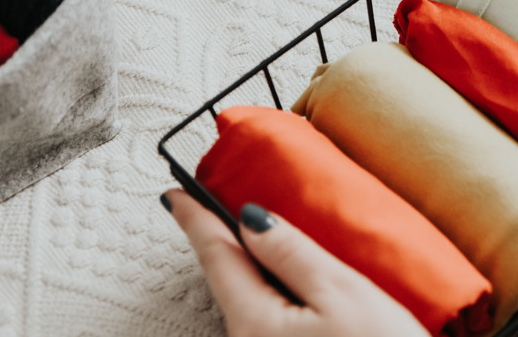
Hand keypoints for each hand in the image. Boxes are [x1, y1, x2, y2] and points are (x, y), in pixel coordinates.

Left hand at [165, 189, 423, 336]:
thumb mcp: (342, 293)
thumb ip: (293, 253)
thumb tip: (253, 219)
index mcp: (254, 323)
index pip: (217, 257)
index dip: (196, 219)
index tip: (174, 193)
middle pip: (228, 281)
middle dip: (222, 243)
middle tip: (206, 206)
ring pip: (247, 302)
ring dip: (248, 269)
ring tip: (249, 238)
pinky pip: (264, 321)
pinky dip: (267, 293)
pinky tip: (281, 282)